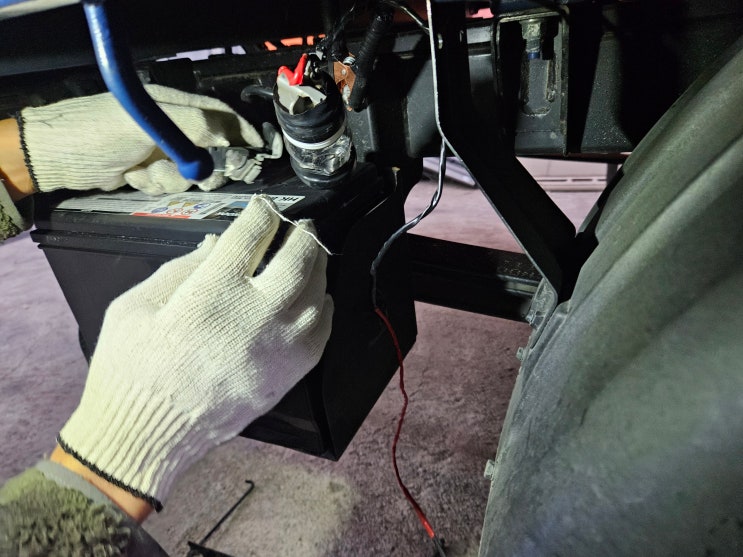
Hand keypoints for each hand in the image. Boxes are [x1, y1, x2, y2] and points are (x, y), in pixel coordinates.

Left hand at [19, 85, 269, 194]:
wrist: (54, 158)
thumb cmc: (94, 132)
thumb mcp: (146, 124)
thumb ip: (192, 127)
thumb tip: (232, 137)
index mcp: (174, 106)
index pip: (221, 116)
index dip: (243, 133)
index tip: (259, 152)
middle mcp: (171, 127)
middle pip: (212, 152)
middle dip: (203, 169)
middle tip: (195, 177)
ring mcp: (159, 149)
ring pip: (190, 173)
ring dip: (170, 179)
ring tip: (143, 172)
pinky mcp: (148, 170)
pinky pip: (169, 184)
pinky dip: (154, 186)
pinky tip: (133, 178)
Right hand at [57, 196, 333, 509]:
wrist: (146, 435)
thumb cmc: (130, 369)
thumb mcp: (135, 307)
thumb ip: (179, 270)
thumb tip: (215, 245)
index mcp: (212, 294)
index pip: (252, 236)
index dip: (262, 214)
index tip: (264, 208)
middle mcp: (254, 317)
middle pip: (297, 260)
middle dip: (303, 234)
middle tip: (302, 225)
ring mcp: (277, 349)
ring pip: (316, 296)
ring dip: (318, 269)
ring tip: (312, 255)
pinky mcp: (287, 377)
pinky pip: (320, 336)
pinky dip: (323, 311)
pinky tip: (317, 300)